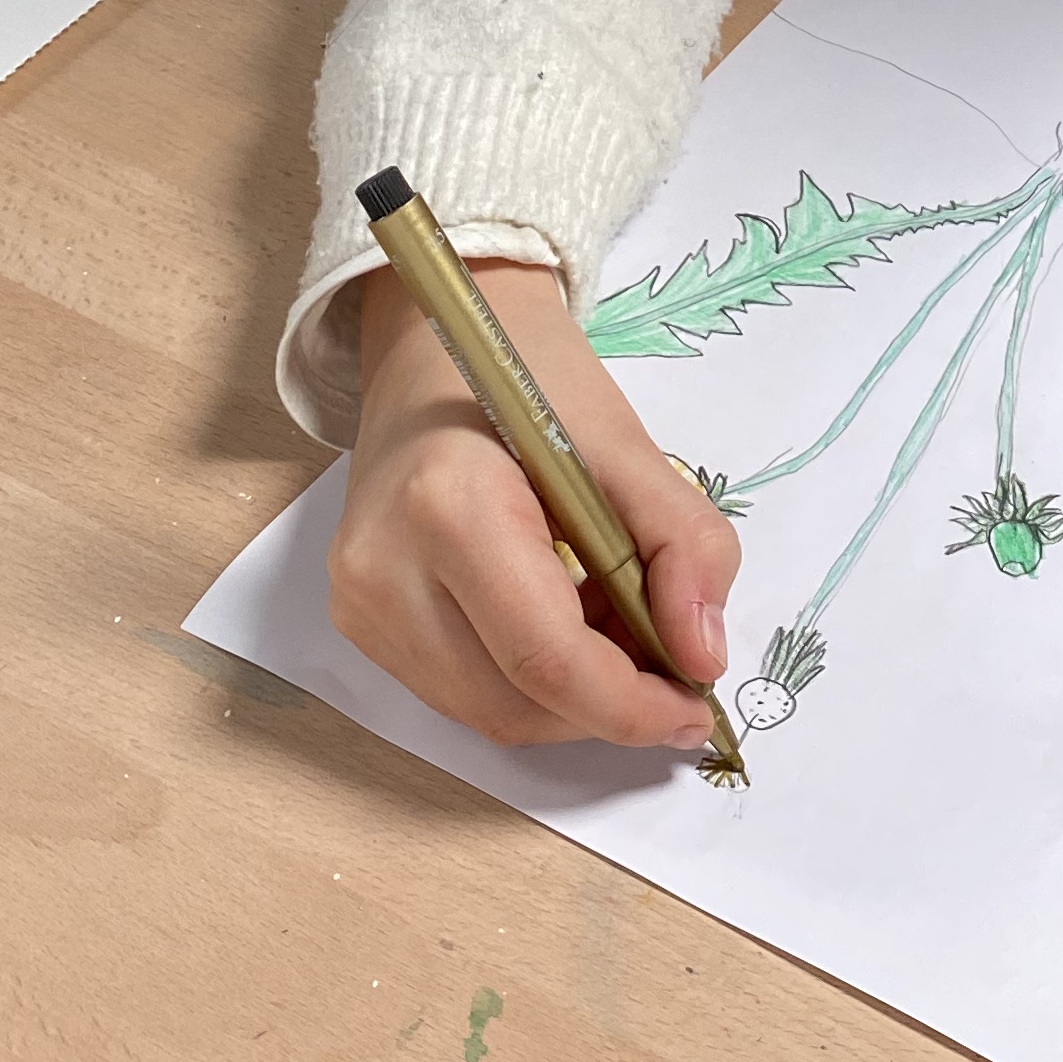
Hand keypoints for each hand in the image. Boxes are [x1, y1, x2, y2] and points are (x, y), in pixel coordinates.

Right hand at [329, 260, 739, 751]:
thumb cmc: (530, 379)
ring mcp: (361, 602)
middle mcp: (384, 569)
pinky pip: (460, 692)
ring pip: (488, 714)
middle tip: (672, 665)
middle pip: (514, 703)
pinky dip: (527, 683)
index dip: (629, 705)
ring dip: (570, 701)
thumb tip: (703, 657)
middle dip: (607, 706)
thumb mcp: (628, 444)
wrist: (435, 347)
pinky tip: (563, 622)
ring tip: (616, 629)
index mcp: (450, 507)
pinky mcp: (359, 619)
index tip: (696, 709)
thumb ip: (684, 547)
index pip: (545, 658)